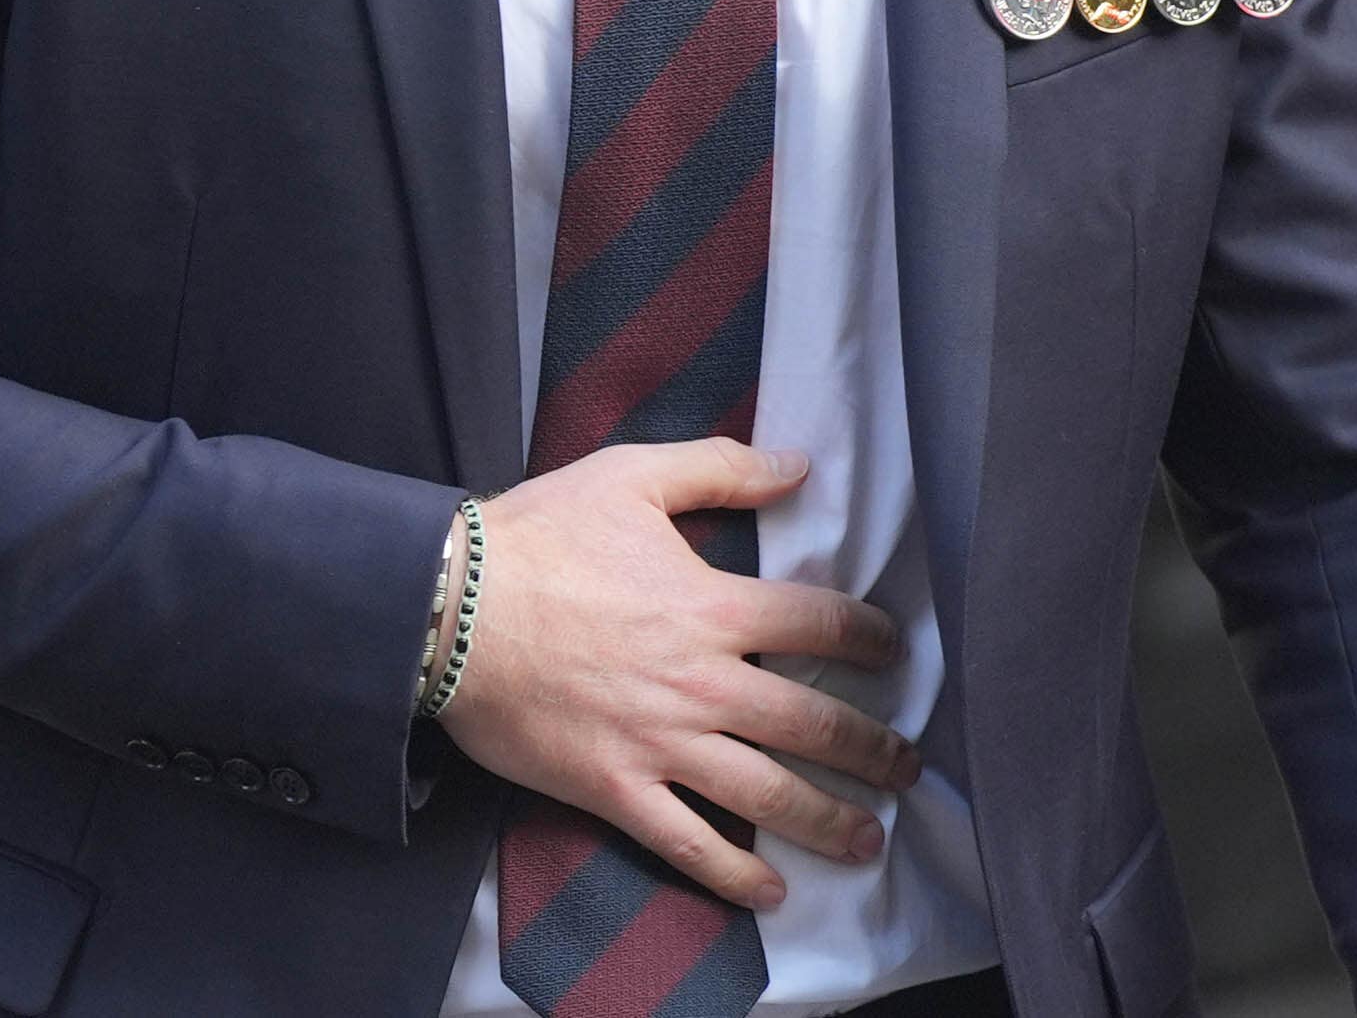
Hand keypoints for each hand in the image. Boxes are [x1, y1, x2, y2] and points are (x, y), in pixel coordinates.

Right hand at [438, 437, 919, 910]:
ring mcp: (661, 743)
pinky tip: (773, 893)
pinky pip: (687, 844)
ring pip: (767, 795)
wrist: (449, 610)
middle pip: (813, 723)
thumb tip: (797, 464)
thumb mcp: (632, 477)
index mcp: (713, 606)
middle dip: (873, 750)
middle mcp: (701, 683)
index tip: (895, 651)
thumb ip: (720, 468)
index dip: (870, 636)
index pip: (819, 624)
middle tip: (908, 767)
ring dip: (828, 819)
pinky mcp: (615, 789)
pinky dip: (735, 875)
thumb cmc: (538, 537)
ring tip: (869, 837)